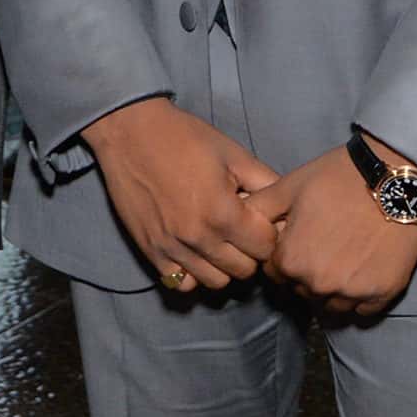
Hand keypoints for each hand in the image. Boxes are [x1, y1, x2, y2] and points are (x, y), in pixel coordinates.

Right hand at [80, 97, 280, 291]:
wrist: (130, 133)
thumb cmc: (184, 138)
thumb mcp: (233, 153)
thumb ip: (265, 182)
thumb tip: (286, 207)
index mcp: (223, 212)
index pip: (265, 248)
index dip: (268, 234)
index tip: (260, 221)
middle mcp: (199, 237)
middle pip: (244, 270)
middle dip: (249, 251)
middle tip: (241, 230)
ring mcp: (172, 248)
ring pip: (216, 282)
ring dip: (223, 265)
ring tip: (219, 241)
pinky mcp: (150, 252)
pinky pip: (182, 284)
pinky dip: (193, 273)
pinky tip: (194, 251)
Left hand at [248, 142, 416, 317]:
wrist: (393, 178)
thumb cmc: (338, 178)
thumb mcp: (290, 186)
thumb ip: (259, 208)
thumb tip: (239, 220)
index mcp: (291, 260)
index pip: (275, 273)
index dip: (284, 255)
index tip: (298, 240)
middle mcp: (319, 284)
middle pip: (302, 289)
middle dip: (306, 272)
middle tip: (323, 245)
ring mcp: (352, 292)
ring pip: (331, 305)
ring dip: (331, 288)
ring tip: (343, 259)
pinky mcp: (383, 294)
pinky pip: (362, 309)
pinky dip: (359, 296)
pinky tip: (362, 270)